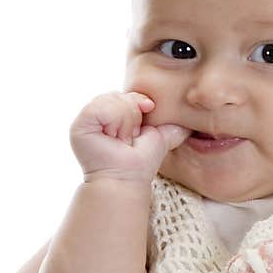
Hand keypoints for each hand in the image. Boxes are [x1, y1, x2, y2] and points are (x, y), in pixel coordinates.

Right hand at [70, 91, 188, 183]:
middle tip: (129, 138)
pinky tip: (112, 138)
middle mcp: (98, 113)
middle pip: (122, 95)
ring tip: (121, 139)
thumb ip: (172, 124)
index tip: (142, 128)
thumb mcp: (160, 135)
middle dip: (134, 116)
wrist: (128, 178)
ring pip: (115, 100)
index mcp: (114, 112)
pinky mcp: (79, 125)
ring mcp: (87, 118)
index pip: (131, 94)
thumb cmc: (142, 161)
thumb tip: (192, 122)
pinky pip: (102, 108)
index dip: (141, 106)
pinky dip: (114, 123)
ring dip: (126, 122)